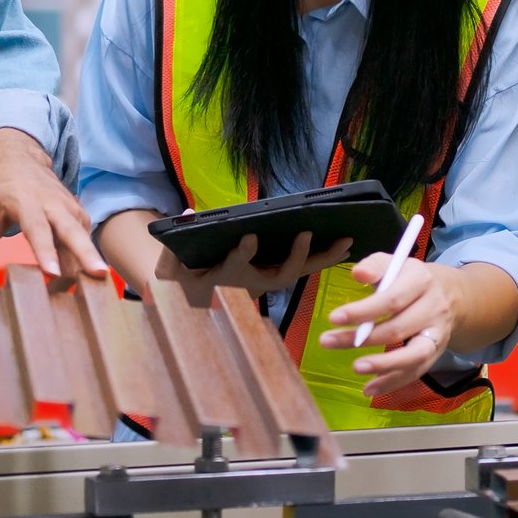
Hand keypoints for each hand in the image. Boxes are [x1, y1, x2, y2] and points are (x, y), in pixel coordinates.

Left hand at [0, 128, 105, 285]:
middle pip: (72, 229)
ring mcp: (67, 205)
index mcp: (24, 200)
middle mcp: (51, 201)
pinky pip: (85, 234)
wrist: (17, 157)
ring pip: (83, 233)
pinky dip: (86, 254)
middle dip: (86, 252)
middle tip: (98, 275)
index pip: (37, 229)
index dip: (46, 251)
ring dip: (88, 258)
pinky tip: (85, 276)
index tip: (53, 274)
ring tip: (94, 284)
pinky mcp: (76, 212)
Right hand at [160, 230, 352, 297]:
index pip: (235, 267)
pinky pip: (303, 268)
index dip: (242, 254)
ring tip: (345, 240)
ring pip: (298, 272)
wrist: (193, 303)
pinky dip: (322, 258)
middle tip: (308, 233)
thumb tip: (189, 213)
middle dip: (296, 257)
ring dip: (321, 258)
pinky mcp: (276, 274)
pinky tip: (343, 246)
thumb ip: (175, 248)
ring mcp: (266, 280)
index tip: (249, 238)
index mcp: (225, 279)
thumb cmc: (184, 282)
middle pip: (280, 274)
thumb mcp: (172, 269)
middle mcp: (251, 284)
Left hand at [318, 253, 461, 398]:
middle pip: (398, 328)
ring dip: (384, 365)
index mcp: (421, 281)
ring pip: (413, 355)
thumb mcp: (395, 264)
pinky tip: (369, 388)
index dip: (363, 310)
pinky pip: (415, 372)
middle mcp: (434, 309)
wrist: (451, 295)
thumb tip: (357, 273)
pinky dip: (392, 382)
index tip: (333, 317)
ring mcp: (437, 334)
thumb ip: (375, 266)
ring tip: (355, 368)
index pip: (391, 299)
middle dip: (361, 338)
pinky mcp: (436, 354)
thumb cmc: (411, 279)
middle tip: (328, 341)